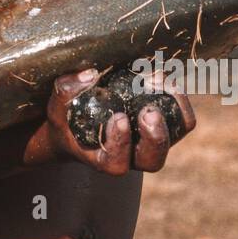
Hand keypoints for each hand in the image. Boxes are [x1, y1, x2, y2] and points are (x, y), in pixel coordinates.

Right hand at [43, 68, 196, 174]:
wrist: (79, 123)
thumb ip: (66, 92)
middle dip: (155, 137)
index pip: (117, 163)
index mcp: (104, 159)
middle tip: (149, 111)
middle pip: (153, 160)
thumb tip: (90, 74)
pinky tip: (162, 77)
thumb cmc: (67, 120)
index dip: (120, 143)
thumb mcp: (57, 108)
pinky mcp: (162, 126)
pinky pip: (181, 119)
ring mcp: (148, 142)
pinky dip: (177, 99)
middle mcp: (131, 156)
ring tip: (161, 84)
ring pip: (173, 138)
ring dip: (174, 113)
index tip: (118, 118)